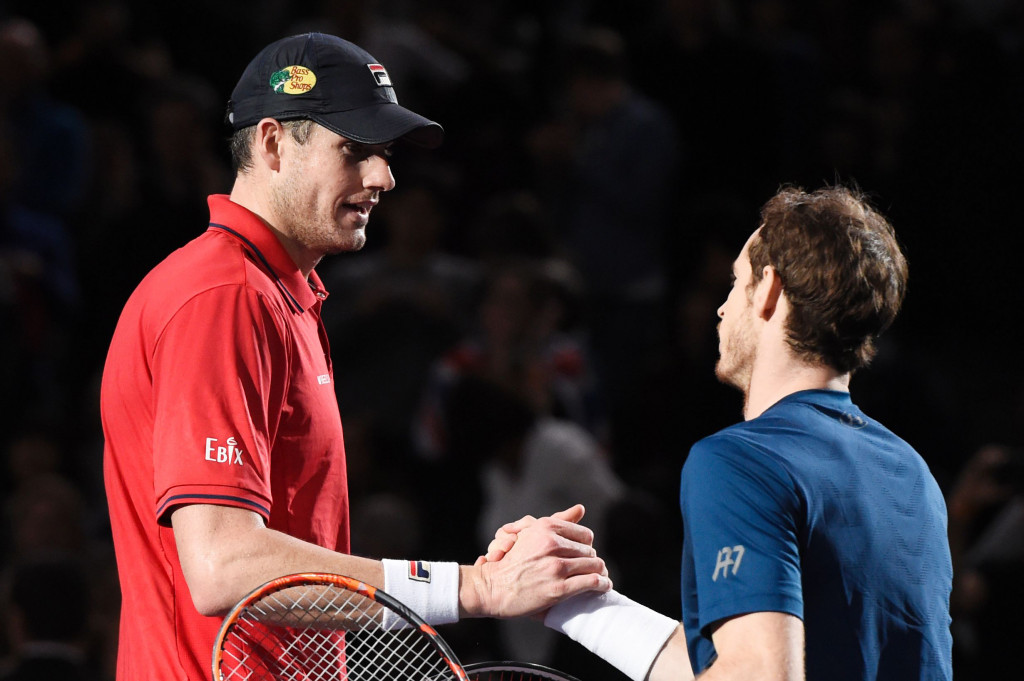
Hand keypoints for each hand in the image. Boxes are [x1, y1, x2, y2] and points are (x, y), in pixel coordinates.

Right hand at [461, 504, 610, 618]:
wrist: (491, 587)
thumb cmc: (510, 561)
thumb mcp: (530, 533)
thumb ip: (557, 520)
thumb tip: (580, 508)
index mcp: (546, 528)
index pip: (584, 535)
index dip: (587, 545)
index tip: (586, 553)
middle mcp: (552, 543)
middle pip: (589, 551)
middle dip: (593, 560)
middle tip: (597, 568)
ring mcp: (556, 566)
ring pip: (594, 566)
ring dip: (601, 572)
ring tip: (603, 578)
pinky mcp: (558, 588)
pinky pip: (590, 582)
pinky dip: (601, 585)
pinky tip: (603, 586)